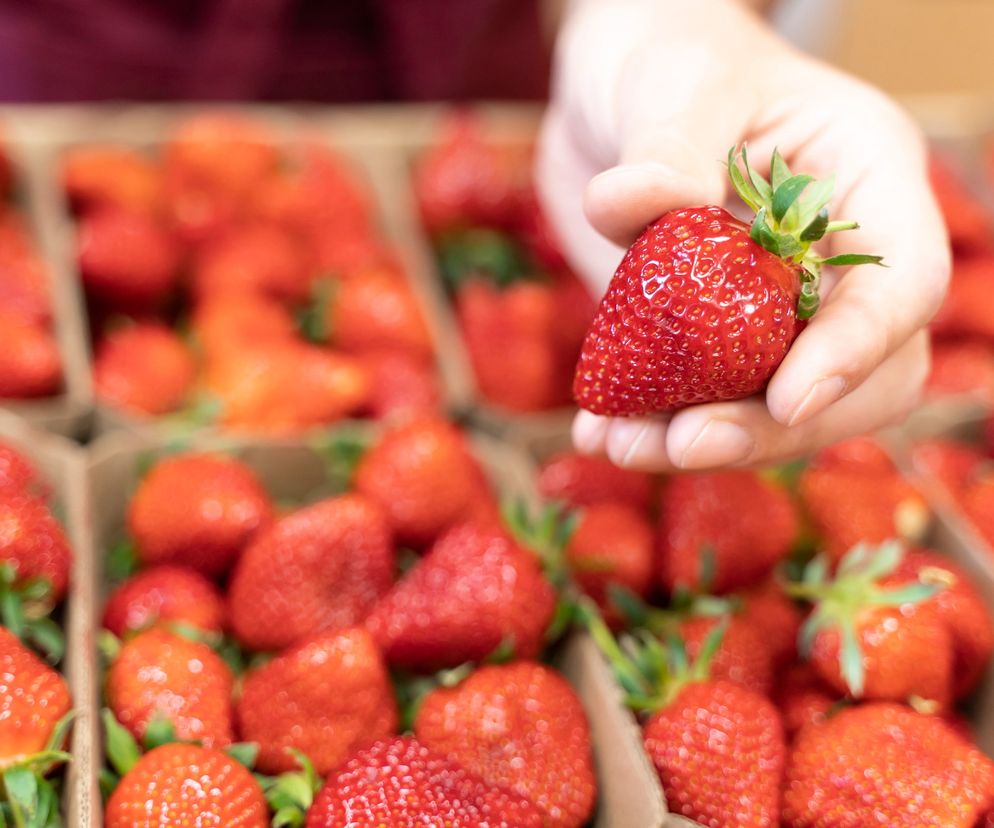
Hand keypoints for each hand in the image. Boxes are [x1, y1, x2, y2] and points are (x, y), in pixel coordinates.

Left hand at [538, 0, 948, 471]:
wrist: (617, 91)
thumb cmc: (670, 55)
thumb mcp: (675, 79)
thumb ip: (666, 143)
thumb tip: (632, 203)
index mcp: (866, 185)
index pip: (898, 287)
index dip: (854, 352)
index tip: (785, 398)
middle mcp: (833, 261)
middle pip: (853, 378)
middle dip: (772, 426)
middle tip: (684, 443)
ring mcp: (771, 308)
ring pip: (773, 407)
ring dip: (703, 441)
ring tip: (618, 445)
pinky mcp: (708, 337)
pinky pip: (700, 400)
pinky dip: (652, 424)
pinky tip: (598, 431)